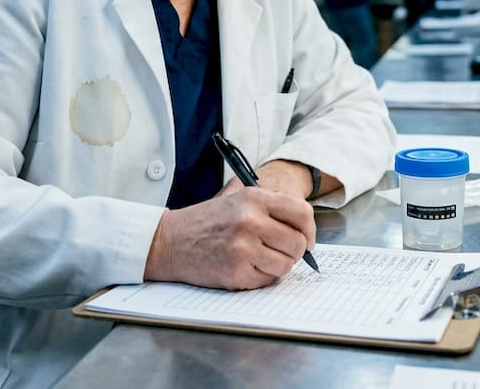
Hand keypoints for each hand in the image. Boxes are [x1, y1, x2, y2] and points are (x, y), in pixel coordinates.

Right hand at [144, 186, 315, 289]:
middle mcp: (251, 220)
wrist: (170, 241)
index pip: (302, 213)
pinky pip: (267, 280)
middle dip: (293, 251)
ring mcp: (243, 247)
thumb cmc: (206, 221)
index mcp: (254, 198)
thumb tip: (305, 228)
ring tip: (259, 259)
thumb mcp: (236, 199)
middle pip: (298, 243)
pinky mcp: (236, 271)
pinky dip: (260, 277)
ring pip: (286, 265)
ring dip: (277, 266)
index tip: (307, 239)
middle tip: (280, 252)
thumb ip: (270, 207)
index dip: (310, 229)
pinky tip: (243, 266)